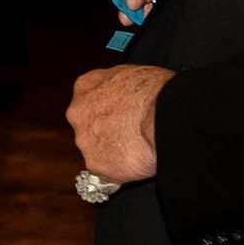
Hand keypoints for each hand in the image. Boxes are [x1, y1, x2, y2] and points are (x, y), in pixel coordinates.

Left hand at [67, 65, 173, 184]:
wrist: (165, 117)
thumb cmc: (155, 92)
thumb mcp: (132, 73)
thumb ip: (116, 86)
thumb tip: (123, 94)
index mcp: (86, 86)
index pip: (87, 98)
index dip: (106, 108)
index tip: (119, 113)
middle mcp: (78, 114)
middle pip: (88, 126)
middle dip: (105, 131)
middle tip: (129, 133)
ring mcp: (85, 141)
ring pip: (95, 150)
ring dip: (112, 151)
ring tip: (137, 148)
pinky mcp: (96, 166)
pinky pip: (106, 171)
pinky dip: (120, 170)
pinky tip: (137, 162)